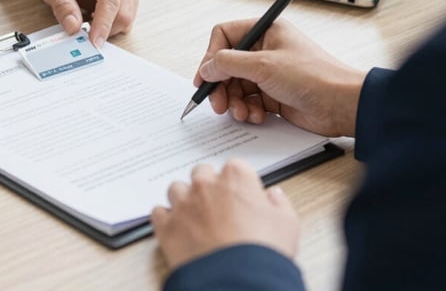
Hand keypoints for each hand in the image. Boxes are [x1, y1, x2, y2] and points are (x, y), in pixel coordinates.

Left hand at [36, 0, 138, 46]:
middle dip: (106, 28)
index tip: (94, 42)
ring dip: (109, 27)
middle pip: (124, 12)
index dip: (103, 24)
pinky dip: (112, 24)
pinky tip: (96, 16)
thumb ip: (63, 6)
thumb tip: (73, 27)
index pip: (110, 0)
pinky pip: (127, 18)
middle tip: (85, 31)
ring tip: (88, 18)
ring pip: (128, 18)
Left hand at [151, 160, 298, 269]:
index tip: (240, 194)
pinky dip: (165, 218)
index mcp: (236, 177)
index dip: (237, 182)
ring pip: (177, 189)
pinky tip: (175, 227)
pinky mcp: (166, 226)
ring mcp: (183, 203)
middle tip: (217, 205)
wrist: (237, 280)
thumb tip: (274, 196)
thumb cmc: (263, 252)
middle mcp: (206, 184)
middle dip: (208, 185)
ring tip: (194, 216)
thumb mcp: (287, 225)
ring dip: (184, 199)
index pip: (234, 167)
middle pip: (202, 173)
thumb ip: (279, 204)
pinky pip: (158, 212)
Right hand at [195, 19, 365, 136]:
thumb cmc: (313, 76)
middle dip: (221, 86)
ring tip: (241, 112)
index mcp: (266, 31)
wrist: (342, 105)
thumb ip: (229, 63)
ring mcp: (270, 73)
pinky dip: (248, 110)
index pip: (225, 36)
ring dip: (234, 101)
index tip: (205, 77)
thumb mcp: (264, 65)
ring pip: (236, 86)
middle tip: (218, 103)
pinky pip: (249, 101)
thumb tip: (207, 67)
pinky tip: (257, 116)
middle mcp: (266, 49)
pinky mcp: (274, 95)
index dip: (212, 56)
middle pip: (227, 65)